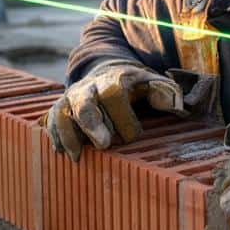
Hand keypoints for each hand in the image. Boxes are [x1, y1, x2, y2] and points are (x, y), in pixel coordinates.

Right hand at [43, 61, 186, 159]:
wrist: (106, 71)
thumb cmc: (135, 85)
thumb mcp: (153, 83)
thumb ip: (166, 94)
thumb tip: (178, 109)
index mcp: (115, 79)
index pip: (114, 94)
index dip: (123, 116)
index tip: (134, 136)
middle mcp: (90, 87)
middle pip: (85, 102)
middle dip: (92, 123)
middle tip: (103, 145)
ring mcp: (72, 97)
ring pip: (63, 112)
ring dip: (68, 135)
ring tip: (77, 157)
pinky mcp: (61, 108)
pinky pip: (52, 120)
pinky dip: (55, 136)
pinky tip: (62, 153)